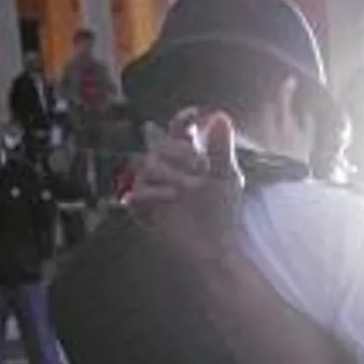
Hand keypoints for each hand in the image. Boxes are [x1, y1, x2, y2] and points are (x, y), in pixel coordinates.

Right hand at [125, 107, 244, 258]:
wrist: (214, 247)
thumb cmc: (223, 212)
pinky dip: (155, 192)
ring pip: (146, 164)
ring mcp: (154, 186)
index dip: (182, 119)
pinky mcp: (144, 207)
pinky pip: (138, 191)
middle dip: (176, 149)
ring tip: (187, 187)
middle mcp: (168, 166)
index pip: (179, 130)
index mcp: (189, 156)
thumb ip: (221, 148)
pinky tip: (173, 198)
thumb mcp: (226, 177)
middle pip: (159, 143)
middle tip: (197, 163)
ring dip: (167, 172)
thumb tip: (221, 116)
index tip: (192, 116)